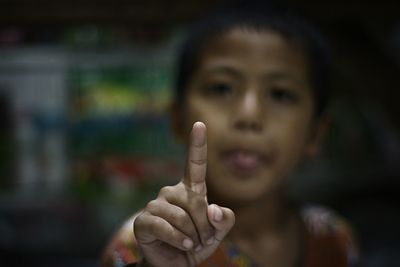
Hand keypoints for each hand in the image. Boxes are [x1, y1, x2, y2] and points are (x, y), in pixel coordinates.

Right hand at [133, 122, 234, 266]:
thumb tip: (212, 209)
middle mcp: (171, 191)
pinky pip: (166, 227)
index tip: (200, 124)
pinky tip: (184, 247)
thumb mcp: (218, 232)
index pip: (195, 164)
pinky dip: (179, 241)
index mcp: (190, 189)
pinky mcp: (144, 220)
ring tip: (191, 244)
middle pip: (196, 202)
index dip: (198, 144)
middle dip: (204, 226)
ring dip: (193, 236)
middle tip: (202, 240)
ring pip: (182, 216)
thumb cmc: (197, 243)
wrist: (176, 264)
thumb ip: (224, 219)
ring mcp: (156, 204)